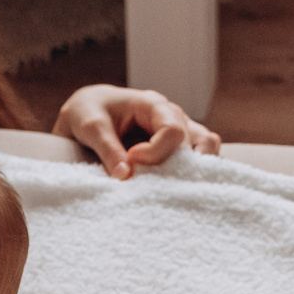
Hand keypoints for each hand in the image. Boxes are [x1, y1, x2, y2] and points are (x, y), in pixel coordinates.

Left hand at [54, 86, 221, 179]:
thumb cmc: (89, 112)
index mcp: (152, 104)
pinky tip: (178, 188)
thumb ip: (107, 149)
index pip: (172, 130)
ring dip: (196, 169)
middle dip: (175, 166)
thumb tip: (126, 176)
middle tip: (149, 182)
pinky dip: (195, 173)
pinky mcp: (177, 148)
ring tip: (173, 188)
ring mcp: (179, 131)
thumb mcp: (90, 126)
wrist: (86, 112)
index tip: (132, 161)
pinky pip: (200, 159)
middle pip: (194, 142)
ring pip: (207, 147)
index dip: (156, 152)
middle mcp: (172, 115)